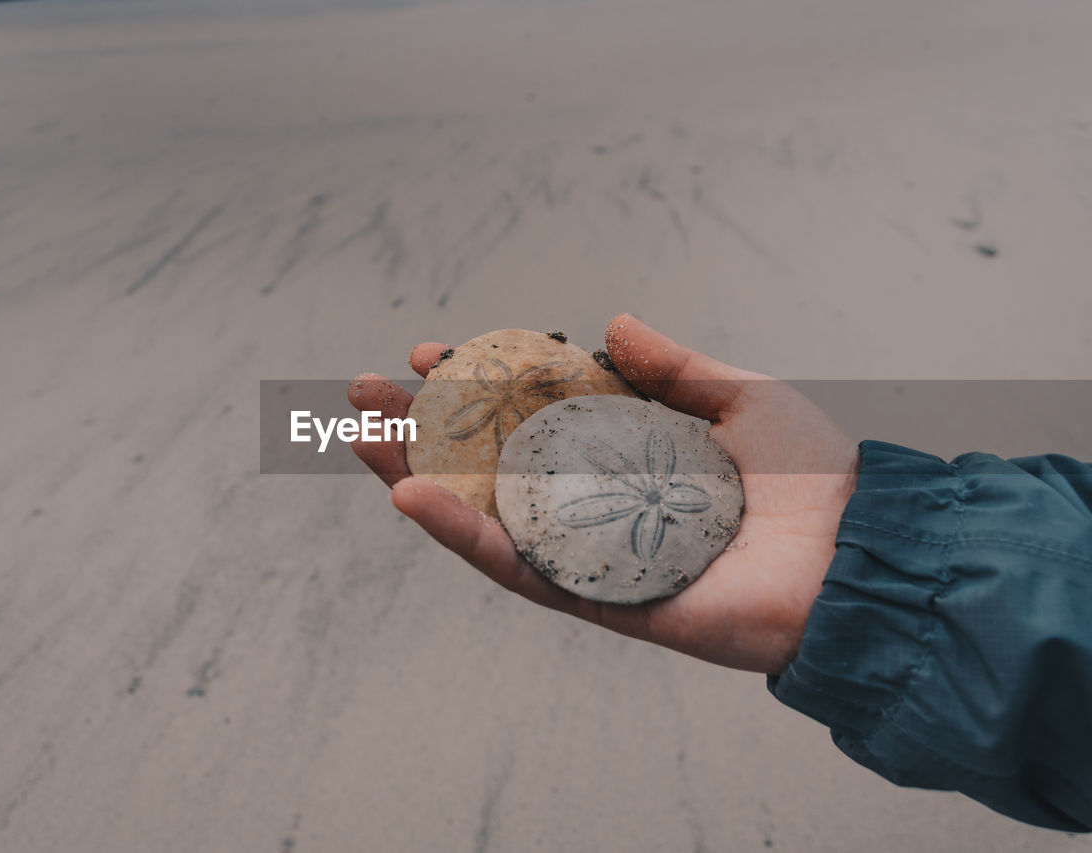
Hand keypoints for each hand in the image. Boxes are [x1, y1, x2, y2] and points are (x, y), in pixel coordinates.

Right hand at [348, 314, 857, 673]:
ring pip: (487, 517)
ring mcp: (592, 552)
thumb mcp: (740, 396)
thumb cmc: (814, 478)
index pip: (530, 417)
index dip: (477, 384)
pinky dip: (464, 534)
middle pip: (491, 467)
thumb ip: (672, 366)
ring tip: (361, 443)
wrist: (861, 554)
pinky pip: (520, 567)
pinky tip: (414, 499)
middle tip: (360, 397)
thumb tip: (608, 325)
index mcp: (624, 456)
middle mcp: (597, 504)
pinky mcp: (598, 598)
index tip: (430, 351)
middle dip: (422, 431)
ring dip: (418, 480)